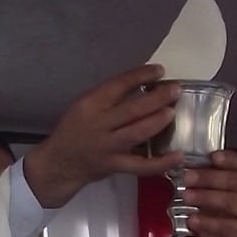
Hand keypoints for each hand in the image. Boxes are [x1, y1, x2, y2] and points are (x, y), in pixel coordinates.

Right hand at [21, 65, 181, 207]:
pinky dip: (161, 162)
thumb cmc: (74, 130)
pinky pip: (141, 166)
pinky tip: (178, 156)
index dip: (141, 75)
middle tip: (176, 90)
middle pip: (133, 108)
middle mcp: (99, 124)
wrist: (58, 164)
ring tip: (173, 112)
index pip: (119, 85)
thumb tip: (143, 85)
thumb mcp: (84, 107)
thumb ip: (108, 98)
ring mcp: (108, 146)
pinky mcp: (115, 165)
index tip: (159, 70)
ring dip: (158, 121)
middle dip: (158, 98)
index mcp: (90, 104)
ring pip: (138, 133)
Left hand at [183, 150, 236, 236]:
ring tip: (187, 197)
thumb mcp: (215, 194)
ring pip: (231, 202)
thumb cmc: (222, 214)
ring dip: (207, 197)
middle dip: (209, 178)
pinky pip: (227, 226)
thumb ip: (207, 181)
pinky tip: (193, 220)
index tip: (212, 156)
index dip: (227, 159)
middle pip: (234, 181)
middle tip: (188, 178)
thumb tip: (187, 168)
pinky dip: (208, 222)